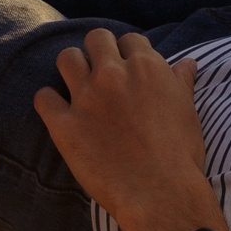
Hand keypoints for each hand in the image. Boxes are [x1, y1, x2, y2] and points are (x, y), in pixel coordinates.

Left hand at [33, 28, 218, 230]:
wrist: (160, 192)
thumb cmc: (180, 152)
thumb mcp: (187, 110)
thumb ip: (181, 81)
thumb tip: (187, 63)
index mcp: (146, 67)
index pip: (129, 39)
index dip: (128, 51)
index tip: (127, 66)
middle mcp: (113, 74)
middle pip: (95, 39)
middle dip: (98, 51)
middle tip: (101, 71)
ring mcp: (86, 98)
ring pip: (67, 58)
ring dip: (72, 67)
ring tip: (78, 85)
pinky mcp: (64, 125)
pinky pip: (43, 98)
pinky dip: (49, 101)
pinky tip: (58, 111)